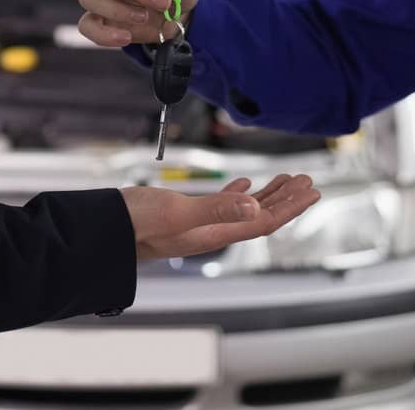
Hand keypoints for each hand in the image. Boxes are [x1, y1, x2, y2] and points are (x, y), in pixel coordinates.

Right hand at [121, 174, 318, 261]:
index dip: (290, 206)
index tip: (311, 191)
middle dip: (286, 199)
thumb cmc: (133, 224)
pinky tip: (242, 184)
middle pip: (259, 216)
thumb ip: (215, 209)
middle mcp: (212, 231)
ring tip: (286, 181)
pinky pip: (221, 205)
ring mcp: (198, 224)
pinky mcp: (184, 215)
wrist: (103, 231)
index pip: (263, 220)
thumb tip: (253, 204)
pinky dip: (237, 193)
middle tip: (307, 182)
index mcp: (215, 233)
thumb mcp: (177, 211)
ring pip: (243, 209)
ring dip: (267, 194)